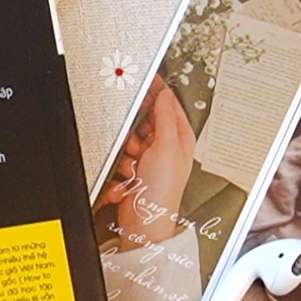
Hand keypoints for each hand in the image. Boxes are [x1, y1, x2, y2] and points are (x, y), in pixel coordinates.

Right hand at [98, 77, 195, 251]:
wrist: (144, 221)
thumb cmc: (162, 190)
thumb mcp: (167, 146)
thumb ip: (165, 117)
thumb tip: (164, 94)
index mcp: (181, 138)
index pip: (168, 106)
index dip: (157, 92)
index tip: (146, 79)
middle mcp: (165, 147)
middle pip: (143, 123)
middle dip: (134, 133)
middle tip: (135, 143)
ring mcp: (148, 159)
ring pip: (128, 140)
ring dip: (126, 155)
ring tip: (133, 168)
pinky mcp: (132, 171)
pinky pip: (119, 158)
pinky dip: (120, 169)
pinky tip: (127, 180)